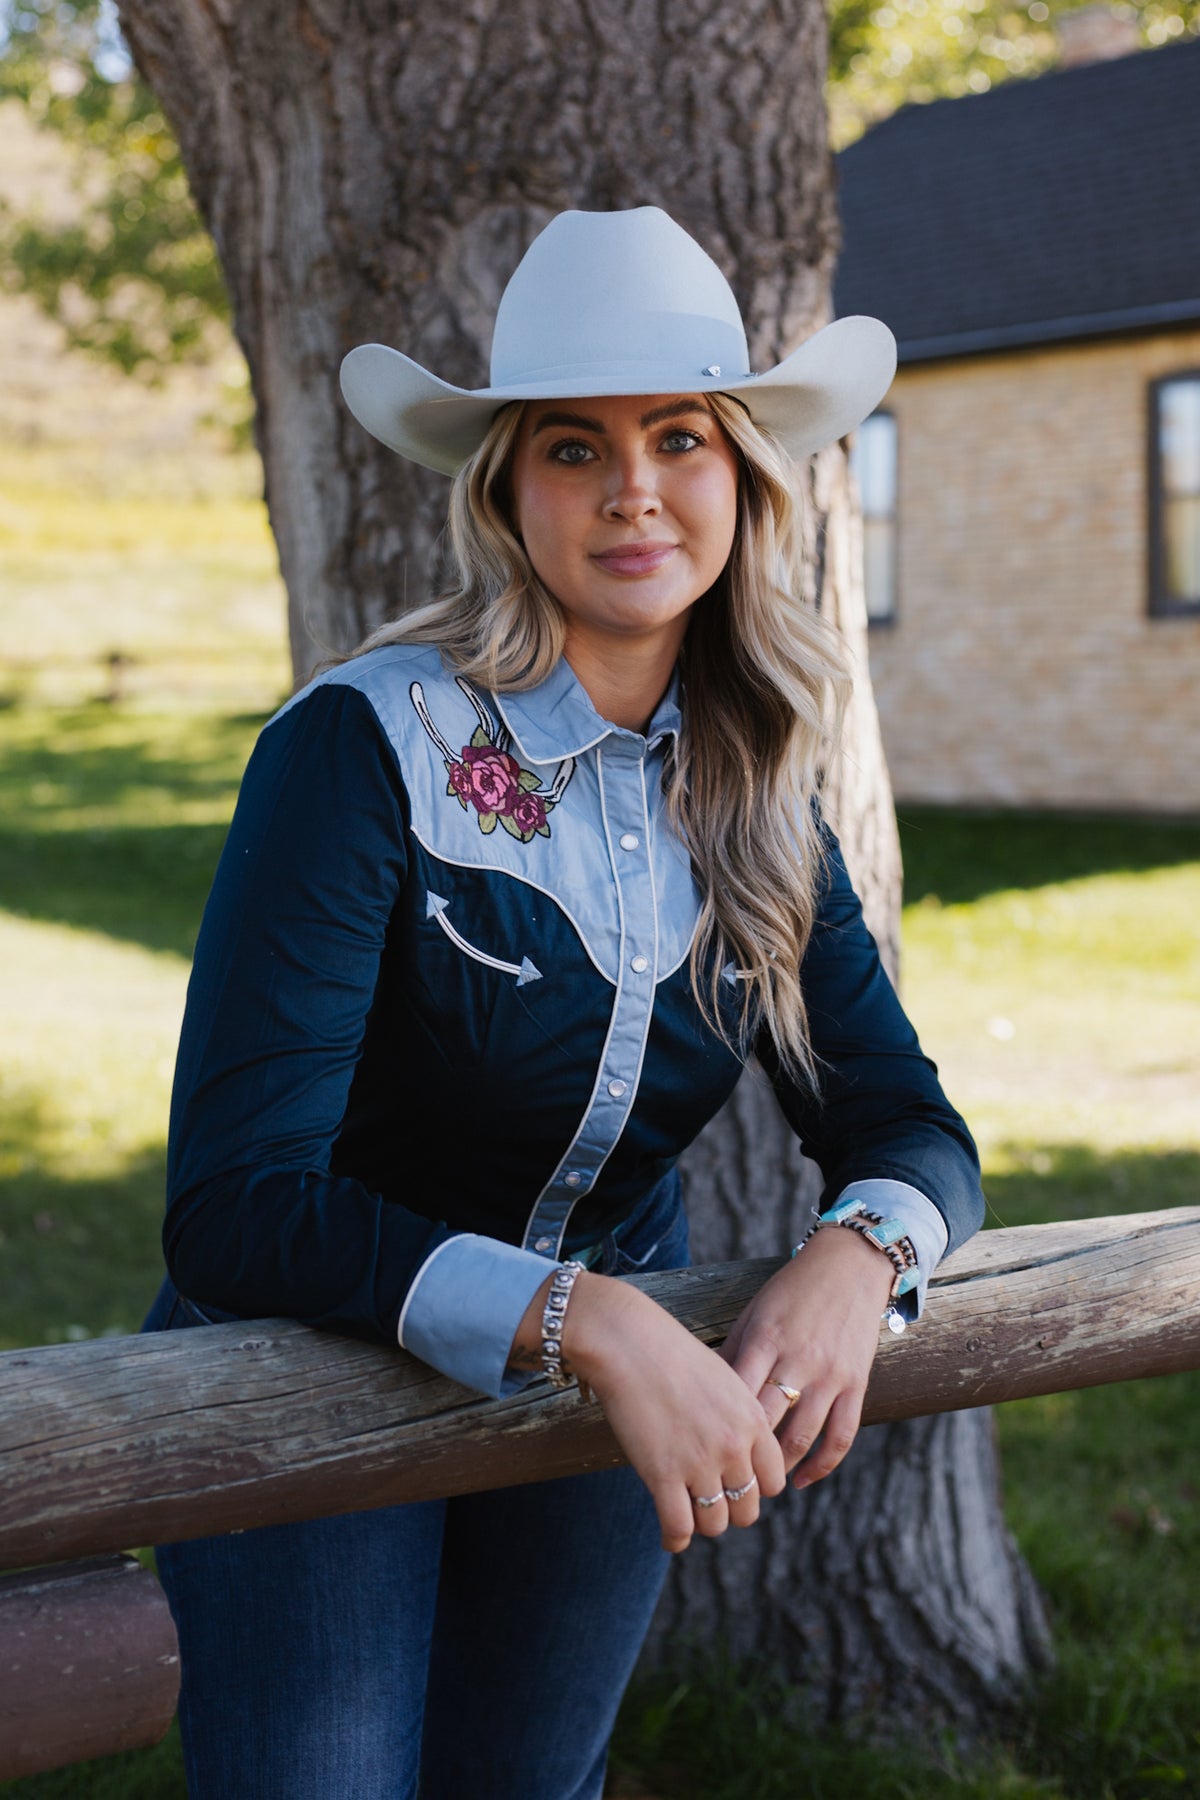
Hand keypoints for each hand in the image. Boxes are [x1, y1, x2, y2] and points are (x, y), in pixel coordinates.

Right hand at [512, 1272, 785, 1551]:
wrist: (629, 1342)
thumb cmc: (669, 1353)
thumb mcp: (722, 1379)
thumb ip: (736, 1415)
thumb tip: (739, 1446)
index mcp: (753, 1419)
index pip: (774, 1480)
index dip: (755, 1489)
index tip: (735, 1486)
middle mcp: (734, 1445)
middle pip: (748, 1509)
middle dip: (730, 1511)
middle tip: (710, 1503)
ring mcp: (700, 1463)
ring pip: (715, 1524)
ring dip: (702, 1524)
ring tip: (687, 1514)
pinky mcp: (663, 1474)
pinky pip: (679, 1528)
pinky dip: (675, 1539)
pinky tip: (669, 1537)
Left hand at [719, 1226, 894, 1488]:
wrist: (851, 1265)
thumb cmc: (792, 1290)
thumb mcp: (755, 1312)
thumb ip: (733, 1352)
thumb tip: (703, 1394)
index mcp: (766, 1338)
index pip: (736, 1395)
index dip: (717, 1428)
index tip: (699, 1450)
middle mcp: (799, 1359)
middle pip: (765, 1421)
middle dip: (743, 1456)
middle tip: (723, 1478)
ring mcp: (831, 1374)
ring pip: (802, 1436)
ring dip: (779, 1469)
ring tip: (758, 1487)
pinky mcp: (857, 1384)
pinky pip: (842, 1436)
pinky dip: (822, 1465)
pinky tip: (802, 1480)